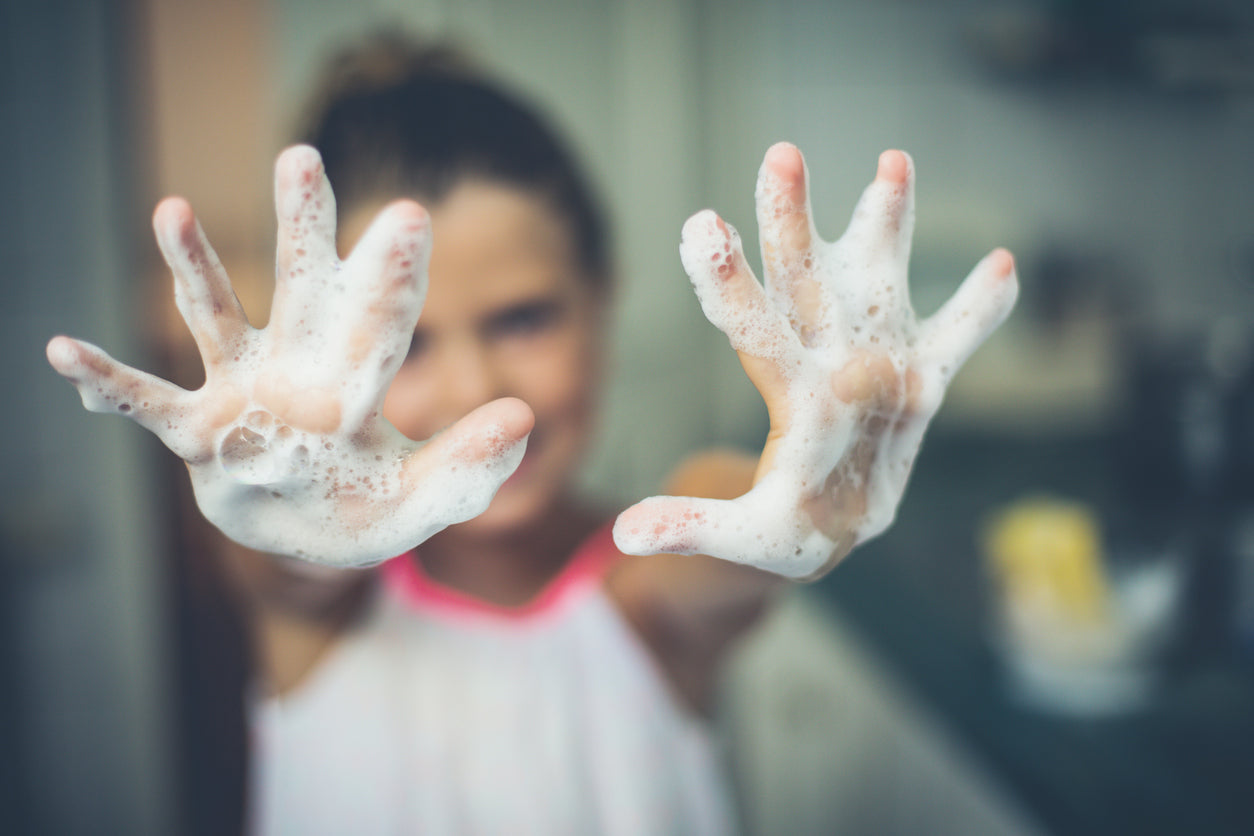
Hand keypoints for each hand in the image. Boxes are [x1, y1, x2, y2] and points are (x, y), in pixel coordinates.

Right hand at [47, 146, 532, 566]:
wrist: (307, 539)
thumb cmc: (366, 510)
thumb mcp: (424, 500)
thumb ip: (469, 464)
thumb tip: (526, 415)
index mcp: (359, 385)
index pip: (382, 324)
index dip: (392, 275)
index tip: (409, 215)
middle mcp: (299, 371)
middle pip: (302, 290)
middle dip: (302, 229)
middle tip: (302, 159)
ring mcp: (243, 394)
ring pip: (218, 319)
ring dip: (195, 269)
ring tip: (174, 209)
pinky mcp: (199, 433)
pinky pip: (148, 403)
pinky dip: (110, 382)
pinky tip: (63, 351)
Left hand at [614, 143, 1017, 578]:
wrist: (829, 532)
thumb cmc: (779, 533)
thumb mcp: (738, 537)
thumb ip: (692, 526)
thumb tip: (625, 533)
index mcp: (787, 393)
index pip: (753, 328)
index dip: (728, 282)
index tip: (700, 226)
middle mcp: (827, 360)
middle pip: (804, 281)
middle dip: (793, 221)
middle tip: (780, 155)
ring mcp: (877, 363)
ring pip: (878, 282)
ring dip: (888, 225)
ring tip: (893, 159)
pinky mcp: (922, 385)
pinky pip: (956, 340)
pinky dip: (980, 311)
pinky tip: (1004, 265)